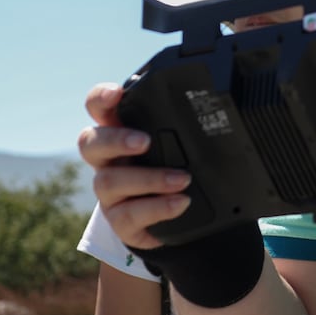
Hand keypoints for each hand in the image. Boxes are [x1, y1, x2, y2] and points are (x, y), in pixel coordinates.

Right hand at [77, 83, 188, 250]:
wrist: (178, 218)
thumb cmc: (176, 169)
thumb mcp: (180, 144)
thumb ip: (187, 127)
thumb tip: (224, 106)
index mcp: (121, 133)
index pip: (99, 109)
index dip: (100, 98)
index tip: (117, 93)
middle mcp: (108, 161)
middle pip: (90, 143)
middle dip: (116, 140)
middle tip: (144, 142)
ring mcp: (110, 192)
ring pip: (109, 182)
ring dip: (149, 179)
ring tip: (183, 179)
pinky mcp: (119, 221)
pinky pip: (128, 215)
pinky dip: (157, 208)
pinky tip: (180, 203)